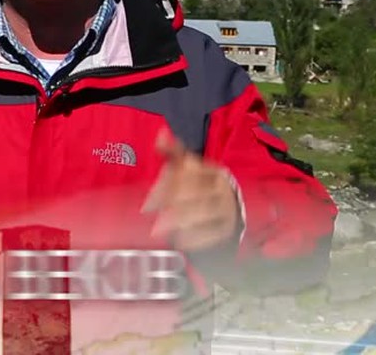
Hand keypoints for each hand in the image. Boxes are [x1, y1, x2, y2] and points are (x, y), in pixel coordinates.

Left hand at [141, 127, 241, 251]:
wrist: (228, 205)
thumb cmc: (198, 183)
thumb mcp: (185, 166)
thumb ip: (171, 152)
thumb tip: (160, 134)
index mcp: (209, 169)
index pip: (187, 173)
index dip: (164, 188)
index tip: (147, 206)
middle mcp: (220, 186)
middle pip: (195, 193)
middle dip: (171, 205)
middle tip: (153, 220)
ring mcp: (226, 206)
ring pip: (203, 212)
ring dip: (180, 221)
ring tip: (160, 231)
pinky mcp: (228, 226)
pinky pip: (213, 232)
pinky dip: (195, 238)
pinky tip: (178, 241)